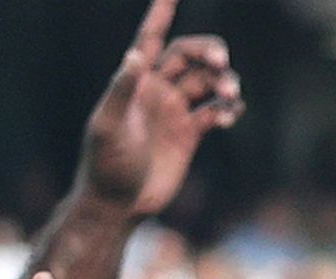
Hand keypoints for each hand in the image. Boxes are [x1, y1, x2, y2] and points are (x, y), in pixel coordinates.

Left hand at [77, 0, 244, 217]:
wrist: (119, 203)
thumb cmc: (106, 163)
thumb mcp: (109, 125)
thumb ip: (122, 90)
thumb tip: (136, 54)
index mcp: (135, 81)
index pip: (151, 39)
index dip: (160, 15)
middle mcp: (157, 91)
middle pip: (189, 56)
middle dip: (208, 52)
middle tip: (221, 61)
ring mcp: (174, 112)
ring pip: (207, 83)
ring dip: (223, 83)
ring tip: (228, 96)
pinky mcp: (189, 135)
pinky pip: (215, 112)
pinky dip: (227, 109)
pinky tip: (229, 115)